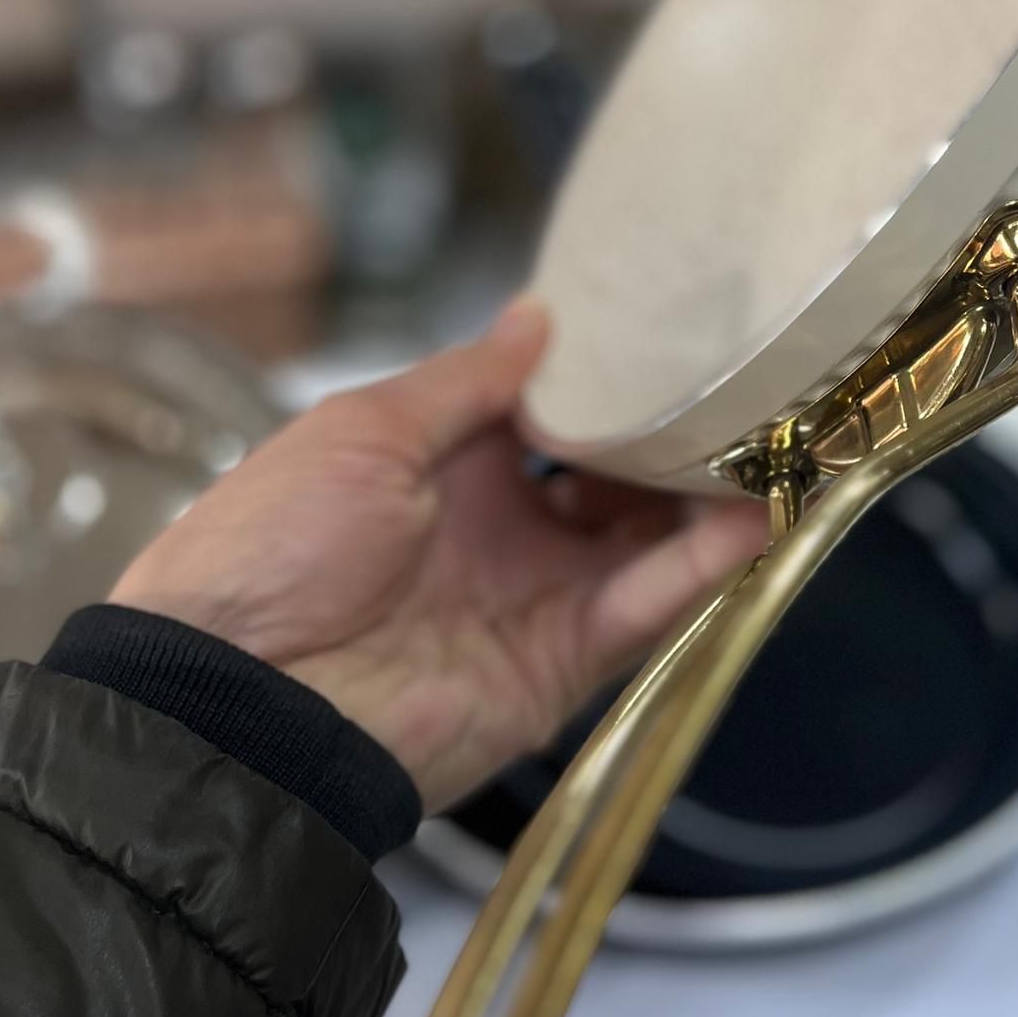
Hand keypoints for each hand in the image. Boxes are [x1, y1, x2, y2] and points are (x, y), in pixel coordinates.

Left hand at [112, 298, 769, 811]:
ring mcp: (538, 592)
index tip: (667, 318)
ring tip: (773, 428)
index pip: (544, 407)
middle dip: (669, 426)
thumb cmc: (278, 545)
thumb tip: (541, 315)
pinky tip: (757, 507)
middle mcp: (500, 525)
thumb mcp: (364, 433)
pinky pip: (648, 604)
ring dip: (705, 487)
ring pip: (647, 534)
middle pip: (610, 470)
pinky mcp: (565, 658)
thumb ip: (465, 382)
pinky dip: (707, 561)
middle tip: (741, 369)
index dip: (602, 369)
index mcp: (441, 464)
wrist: (243, 701)